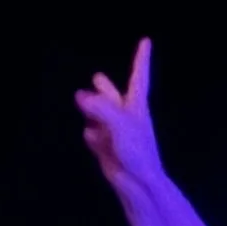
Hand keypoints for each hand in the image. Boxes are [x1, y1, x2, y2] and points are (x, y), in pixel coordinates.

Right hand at [73, 37, 174, 209]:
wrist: (139, 184)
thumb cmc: (137, 150)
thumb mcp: (119, 123)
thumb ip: (100, 107)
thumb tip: (80, 96)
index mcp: (137, 106)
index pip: (139, 76)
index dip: (141, 58)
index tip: (146, 41)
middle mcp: (127, 118)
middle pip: (115, 97)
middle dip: (106, 89)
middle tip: (97, 77)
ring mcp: (117, 134)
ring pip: (100, 117)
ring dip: (93, 111)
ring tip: (82, 102)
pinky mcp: (108, 150)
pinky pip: (95, 137)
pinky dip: (92, 136)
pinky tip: (90, 137)